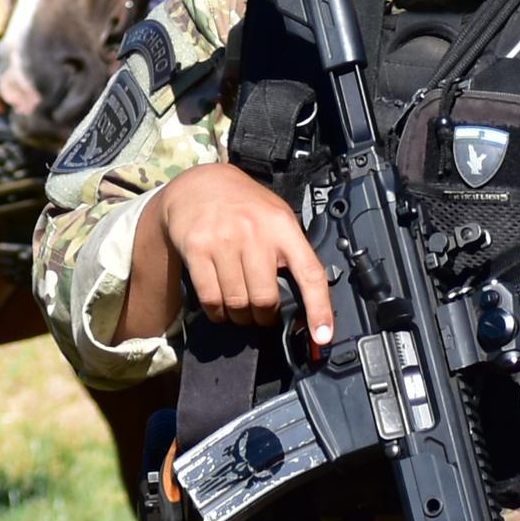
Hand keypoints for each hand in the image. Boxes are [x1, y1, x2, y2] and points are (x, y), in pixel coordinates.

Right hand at [135, 162, 334, 340]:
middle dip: (264, 316)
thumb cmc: (244, 206)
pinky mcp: (197, 248)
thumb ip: (290, 253)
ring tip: (240, 313)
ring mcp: (223, 240)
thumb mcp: (276, 218)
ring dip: (239, 317)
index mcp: (283, 227)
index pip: (309, 274)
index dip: (319, 309)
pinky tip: (219, 309)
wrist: (198, 184)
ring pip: (236, 301)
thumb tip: (304, 305)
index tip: (322, 336)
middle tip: (261, 316)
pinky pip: (210, 296)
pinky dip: (216, 312)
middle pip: (264, 298)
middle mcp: (254, 232)